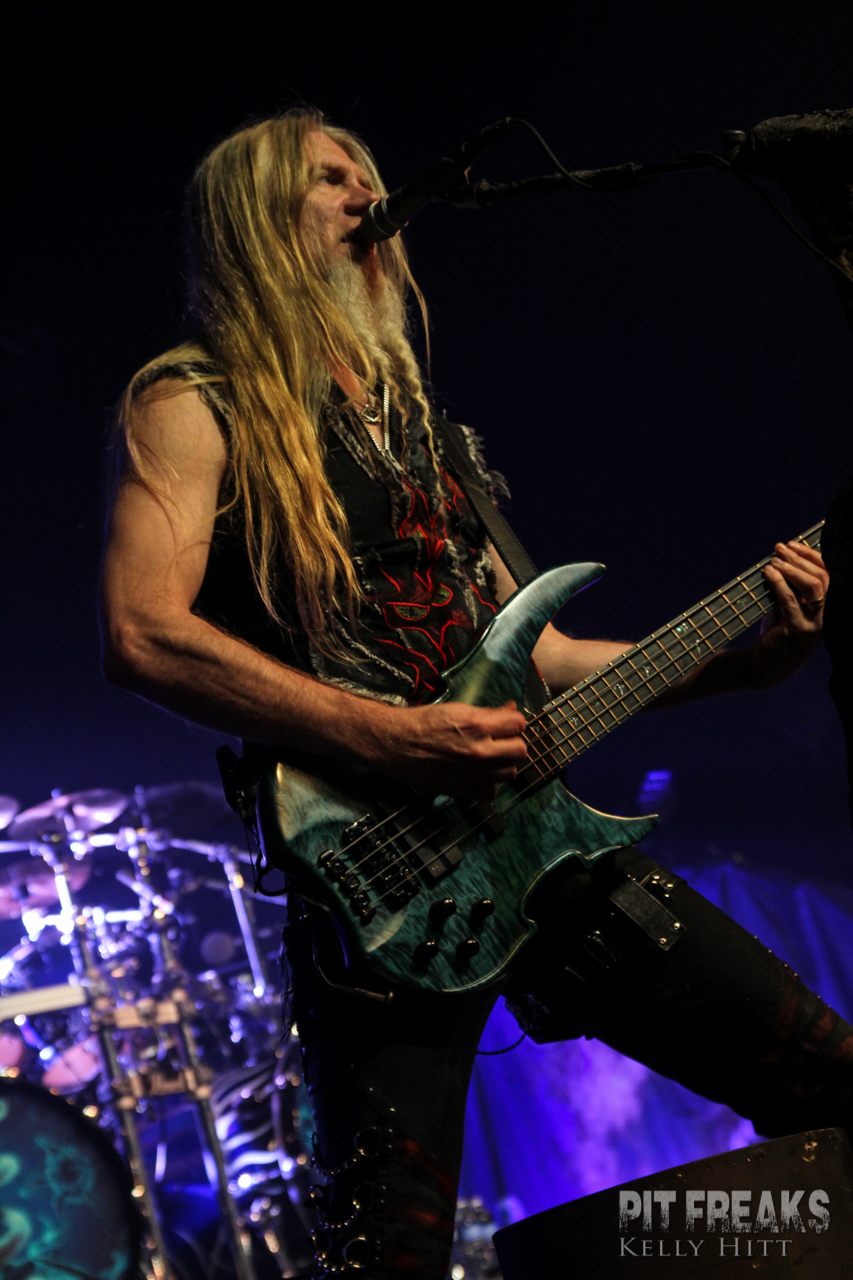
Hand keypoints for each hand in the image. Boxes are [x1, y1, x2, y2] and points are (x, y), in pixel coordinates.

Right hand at [373, 700, 527, 801]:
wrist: (396, 744)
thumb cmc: (423, 723)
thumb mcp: (458, 709)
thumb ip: (488, 713)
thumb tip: (510, 710)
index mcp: (478, 725)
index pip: (519, 724)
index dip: (513, 722)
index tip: (506, 724)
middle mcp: (480, 751)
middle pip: (520, 750)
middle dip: (513, 743)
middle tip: (500, 741)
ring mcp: (473, 774)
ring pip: (511, 773)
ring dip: (503, 764)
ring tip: (488, 757)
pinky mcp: (464, 790)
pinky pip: (492, 792)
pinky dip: (488, 784)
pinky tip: (477, 774)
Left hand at [757, 540, 828, 684]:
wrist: (766, 667)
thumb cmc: (777, 635)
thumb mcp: (789, 610)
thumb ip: (792, 590)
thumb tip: (782, 559)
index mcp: (826, 608)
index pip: (827, 574)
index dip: (811, 556)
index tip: (791, 544)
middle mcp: (825, 615)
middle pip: (822, 577)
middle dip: (799, 558)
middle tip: (779, 548)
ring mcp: (814, 623)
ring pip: (813, 586)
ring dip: (792, 568)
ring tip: (773, 561)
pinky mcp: (797, 630)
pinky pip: (790, 600)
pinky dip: (779, 582)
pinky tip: (768, 573)